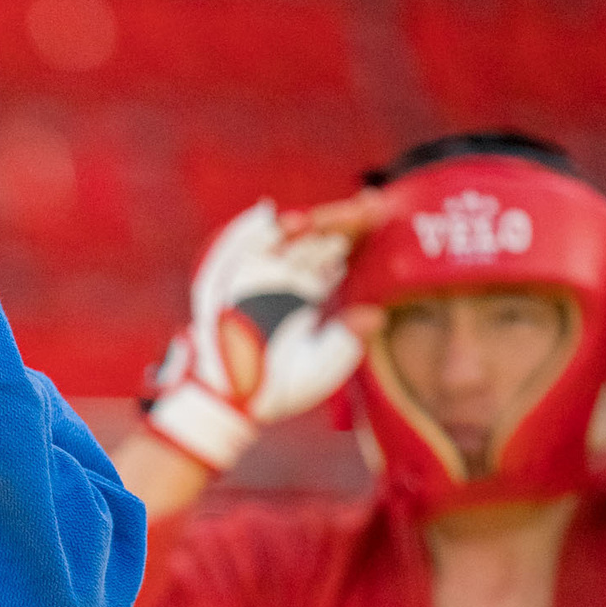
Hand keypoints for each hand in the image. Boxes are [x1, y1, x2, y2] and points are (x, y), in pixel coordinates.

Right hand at [142, 197, 367, 473]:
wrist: (235, 400)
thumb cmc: (282, 386)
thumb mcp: (320, 365)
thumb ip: (345, 341)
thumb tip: (378, 317)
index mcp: (309, 293)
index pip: (336, 255)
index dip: (357, 234)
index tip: (379, 212)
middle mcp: (285, 278)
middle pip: (314, 239)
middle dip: (337, 221)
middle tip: (363, 206)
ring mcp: (257, 275)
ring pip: (280, 238)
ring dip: (297, 224)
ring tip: (311, 220)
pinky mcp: (226, 277)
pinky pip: (236, 245)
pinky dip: (249, 230)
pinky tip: (269, 218)